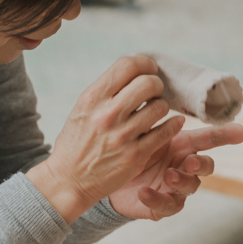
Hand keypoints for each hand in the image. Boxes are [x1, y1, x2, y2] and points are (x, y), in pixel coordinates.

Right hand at [27, 55, 176, 222]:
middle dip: (156, 84)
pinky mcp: (135, 156)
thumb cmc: (77, 142)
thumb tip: (135, 70)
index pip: (127, 65)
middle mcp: (107, 115)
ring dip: (162, 106)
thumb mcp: (82, 109)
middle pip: (148, 83)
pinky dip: (173, 125)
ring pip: (160, 106)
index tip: (149, 70)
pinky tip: (172, 123)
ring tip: (155, 111)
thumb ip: (106, 91)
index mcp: (92, 98)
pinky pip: (165, 132)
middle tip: (154, 92)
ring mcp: (122, 136)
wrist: (69, 180)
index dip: (144, 63)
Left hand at [108, 121, 242, 219]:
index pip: (207, 139)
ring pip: (191, 186)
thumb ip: (155, 124)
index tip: (241, 132)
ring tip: (168, 175)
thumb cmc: (130, 150)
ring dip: (182, 181)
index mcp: (182, 146)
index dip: (225, 135)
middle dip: (202, 164)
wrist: (108, 179)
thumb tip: (163, 102)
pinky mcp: (162, 206)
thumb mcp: (141, 134)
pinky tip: (144, 192)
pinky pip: (167, 205)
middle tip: (190, 161)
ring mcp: (175, 188)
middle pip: (205, 165)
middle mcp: (183, 166)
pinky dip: (156, 199)